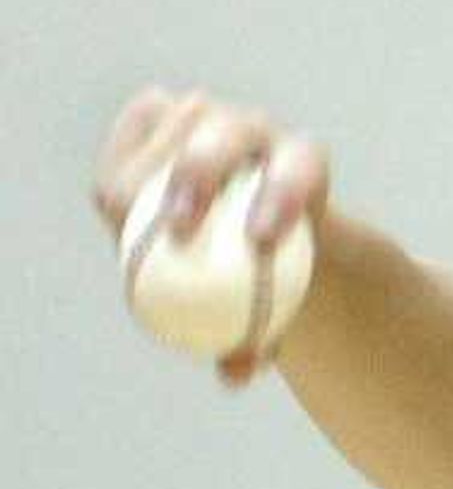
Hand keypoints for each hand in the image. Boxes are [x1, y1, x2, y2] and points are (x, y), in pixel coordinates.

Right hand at [91, 86, 332, 388]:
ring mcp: (206, 115)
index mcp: (303, 164)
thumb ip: (257, 334)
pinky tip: (113, 208)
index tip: (262, 240)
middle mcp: (257, 130)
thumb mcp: (272, 302)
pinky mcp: (156, 113)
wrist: (239, 226)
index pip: (301, 167)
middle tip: (179, 229)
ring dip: (150, 177)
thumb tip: (234, 374)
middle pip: (231, 134)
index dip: (284, 195)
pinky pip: (130, 137)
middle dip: (202, 173)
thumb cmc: (266, 273)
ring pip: (173, 132)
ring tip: (128, 223)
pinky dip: (120, 168)